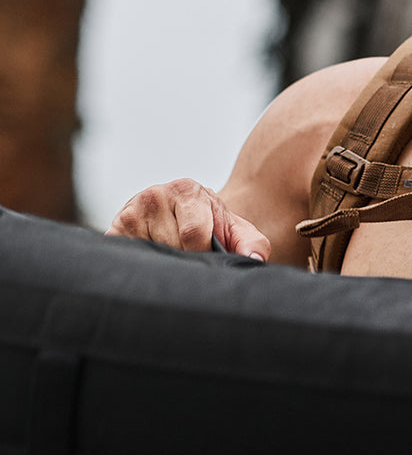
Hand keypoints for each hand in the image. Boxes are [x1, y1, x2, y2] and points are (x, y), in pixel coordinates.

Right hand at [107, 178, 270, 260]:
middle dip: (186, 258)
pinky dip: (147, 263)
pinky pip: (131, 255)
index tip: (208, 257)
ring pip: (152, 253)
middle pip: (172, 245)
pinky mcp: (114, 228)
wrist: (186, 219)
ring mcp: (131, 210)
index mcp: (188, 190)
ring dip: (167, 261)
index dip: (203, 253)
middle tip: (192, 256)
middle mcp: (156, 195)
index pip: (193, 233)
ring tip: (175, 253)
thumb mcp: (238, 232)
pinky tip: (157, 256)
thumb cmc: (214, 227)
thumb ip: (252, 244)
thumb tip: (254, 260)